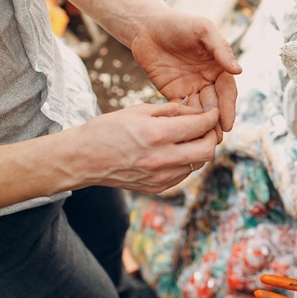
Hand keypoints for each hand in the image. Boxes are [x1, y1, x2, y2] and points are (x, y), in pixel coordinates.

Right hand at [76, 103, 218, 193]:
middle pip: (207, 150)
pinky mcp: (158, 187)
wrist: (83, 159)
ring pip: (198, 163)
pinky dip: (187, 160)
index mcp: (156, 134)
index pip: (199, 126)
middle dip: (212, 135)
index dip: (211, 116)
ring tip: (191, 137)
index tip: (213, 111)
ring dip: (200, 149)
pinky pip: (184, 173)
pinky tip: (175, 150)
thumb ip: (172, 110)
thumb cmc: (108, 129)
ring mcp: (161, 176)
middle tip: (206, 126)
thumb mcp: (139, 111)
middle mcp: (161, 158)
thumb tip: (197, 111)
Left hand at [129, 10, 241, 135]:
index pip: (227, 90)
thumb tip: (239, 71)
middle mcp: (208, 79)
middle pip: (215, 104)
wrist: (146, 26)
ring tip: (203, 142)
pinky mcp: (173, 93)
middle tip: (216, 139)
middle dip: (217, 122)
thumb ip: (221, 49)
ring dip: (202, 126)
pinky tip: (185, 133)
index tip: (228, 123)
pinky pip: (181, 110)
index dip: (228, 107)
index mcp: (219, 66)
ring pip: (200, 111)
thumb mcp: (203, 29)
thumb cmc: (178, 23)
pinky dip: (184, 121)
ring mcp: (191, 87)